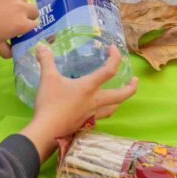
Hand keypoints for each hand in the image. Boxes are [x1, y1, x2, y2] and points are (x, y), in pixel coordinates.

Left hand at [0, 0, 37, 56]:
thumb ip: (8, 52)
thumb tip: (14, 53)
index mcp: (22, 23)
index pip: (35, 24)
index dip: (29, 26)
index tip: (21, 27)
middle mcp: (22, 7)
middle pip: (33, 9)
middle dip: (27, 13)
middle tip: (14, 16)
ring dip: (16, 2)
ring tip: (2, 5)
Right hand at [21, 45, 137, 160]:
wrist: (48, 130)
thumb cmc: (51, 103)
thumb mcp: (48, 78)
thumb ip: (46, 60)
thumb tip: (41, 46)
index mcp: (89, 87)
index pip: (109, 70)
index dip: (115, 57)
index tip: (113, 49)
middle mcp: (95, 101)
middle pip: (121, 95)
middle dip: (131, 87)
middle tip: (135, 80)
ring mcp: (92, 114)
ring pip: (113, 108)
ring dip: (119, 101)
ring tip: (118, 96)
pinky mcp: (86, 124)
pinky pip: (101, 117)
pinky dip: (103, 111)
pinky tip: (97, 110)